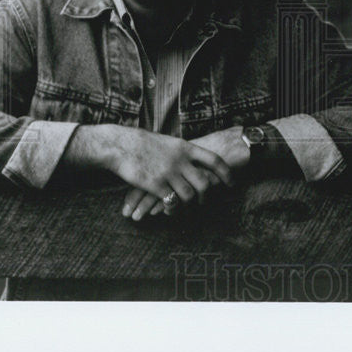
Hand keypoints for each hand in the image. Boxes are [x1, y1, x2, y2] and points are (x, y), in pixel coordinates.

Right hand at [120, 127, 250, 220]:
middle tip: (204, 201)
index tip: (231, 182)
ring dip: (189, 205)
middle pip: (204, 182)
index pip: (214, 160)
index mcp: (185, 147)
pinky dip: (173, 208)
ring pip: (189, 195)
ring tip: (185, 208)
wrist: (121, 145)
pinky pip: (171, 201)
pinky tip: (169, 210)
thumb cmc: (143, 143)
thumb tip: (194, 159)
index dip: (225, 172)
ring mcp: (169, 173)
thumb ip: (182, 152)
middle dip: (207, 195)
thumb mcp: (168, 142)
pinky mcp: (155, 185)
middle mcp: (180, 160)